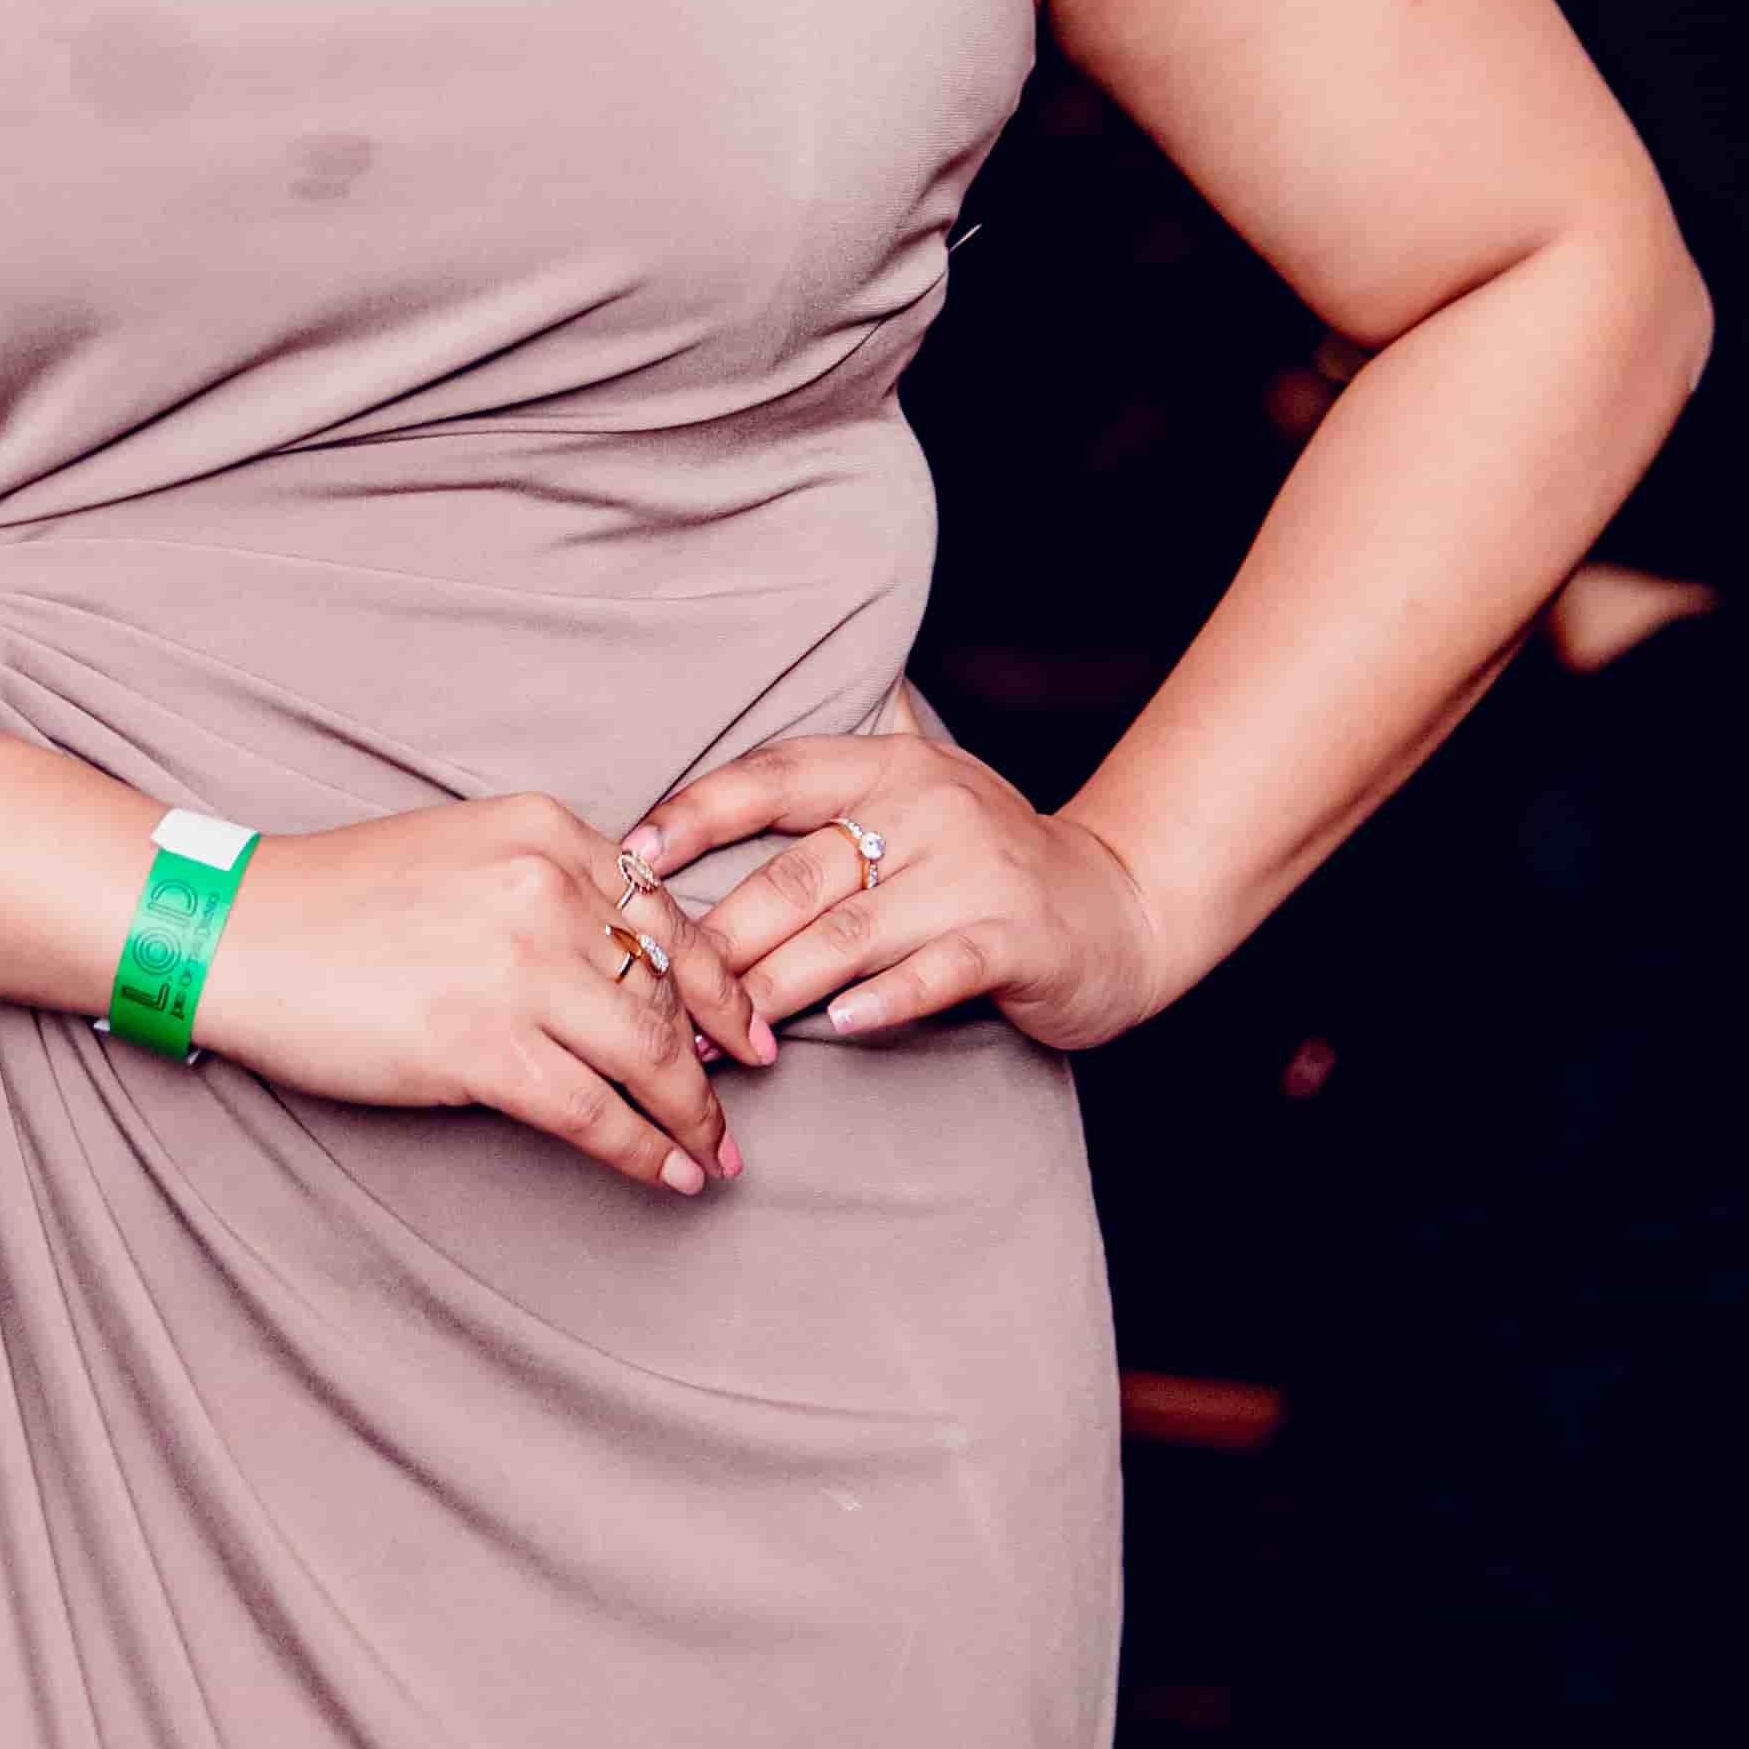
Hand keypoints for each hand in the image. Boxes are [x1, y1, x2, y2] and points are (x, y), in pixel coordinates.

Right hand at [182, 792, 748, 1195]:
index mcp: (546, 832)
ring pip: (650, 1055)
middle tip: (742, 1099)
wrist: (235, 932)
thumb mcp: (462, 850)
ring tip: (715, 1152)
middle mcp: (547, 890)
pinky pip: (596, 1112)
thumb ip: (547, 885)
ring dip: (694, 1115)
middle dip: (718, 1054)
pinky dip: (646, 1150)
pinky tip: (671, 1174)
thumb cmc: (334, 900)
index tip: (745, 1024)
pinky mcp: (483, 1045)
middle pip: (669, 987)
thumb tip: (626, 965)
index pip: (667, 914)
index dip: (720, 980)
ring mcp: (518, 969)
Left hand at [617, 710, 1167, 1058]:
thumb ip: (839, 771)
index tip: (630, 855)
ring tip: (715, 1034)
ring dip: (772, 988)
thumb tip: (735, 715)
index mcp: (892, 766)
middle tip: (655, 993)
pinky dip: (883, 999)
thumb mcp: (920, 795)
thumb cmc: (989, 864)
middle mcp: (932, 807)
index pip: (775, 775)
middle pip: (797, 874)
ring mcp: (977, 872)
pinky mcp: (1016, 938)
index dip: (698, 811)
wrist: (1118, 909)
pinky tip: (836, 1027)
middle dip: (718, 940)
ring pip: (849, 932)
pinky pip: (935, 969)